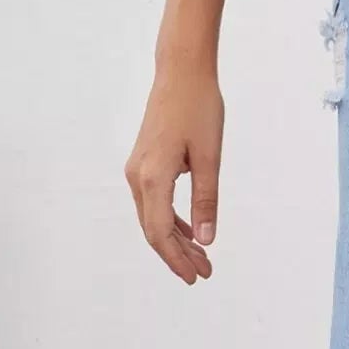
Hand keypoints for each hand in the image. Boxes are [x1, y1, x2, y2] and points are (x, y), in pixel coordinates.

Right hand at [125, 65, 223, 282]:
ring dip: (176, 240)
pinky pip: (155, 202)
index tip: (195, 276)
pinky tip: (191, 232)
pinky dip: (172, 220)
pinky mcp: (144, 163)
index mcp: (153, 177)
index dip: (177, 258)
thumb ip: (206, 200)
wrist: (181, 72)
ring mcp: (138, 169)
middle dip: (178, 255)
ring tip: (201, 258)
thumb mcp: (210, 158)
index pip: (160, 232)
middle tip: (204, 273)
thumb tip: (206, 240)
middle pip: (154, 230)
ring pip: (154, 218)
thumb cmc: (198, 108)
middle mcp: (138, 176)